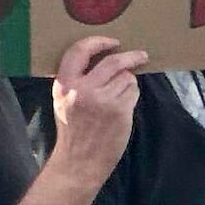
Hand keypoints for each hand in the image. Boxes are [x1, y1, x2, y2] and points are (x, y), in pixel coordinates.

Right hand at [49, 33, 148, 173]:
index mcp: (64, 85)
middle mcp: (82, 90)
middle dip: (131, 57)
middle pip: (113, 62)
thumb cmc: (73, 130)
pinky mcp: (119, 111)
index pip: (79, 50)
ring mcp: (102, 100)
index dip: (98, 41)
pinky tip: (123, 107)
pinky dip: (132, 96)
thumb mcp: (64, 100)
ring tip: (119, 97)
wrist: (79, 162)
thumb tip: (104, 57)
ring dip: (128, 83)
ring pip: (126, 77)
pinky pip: (133, 92)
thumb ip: (77, 79)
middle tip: (141, 56)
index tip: (113, 41)